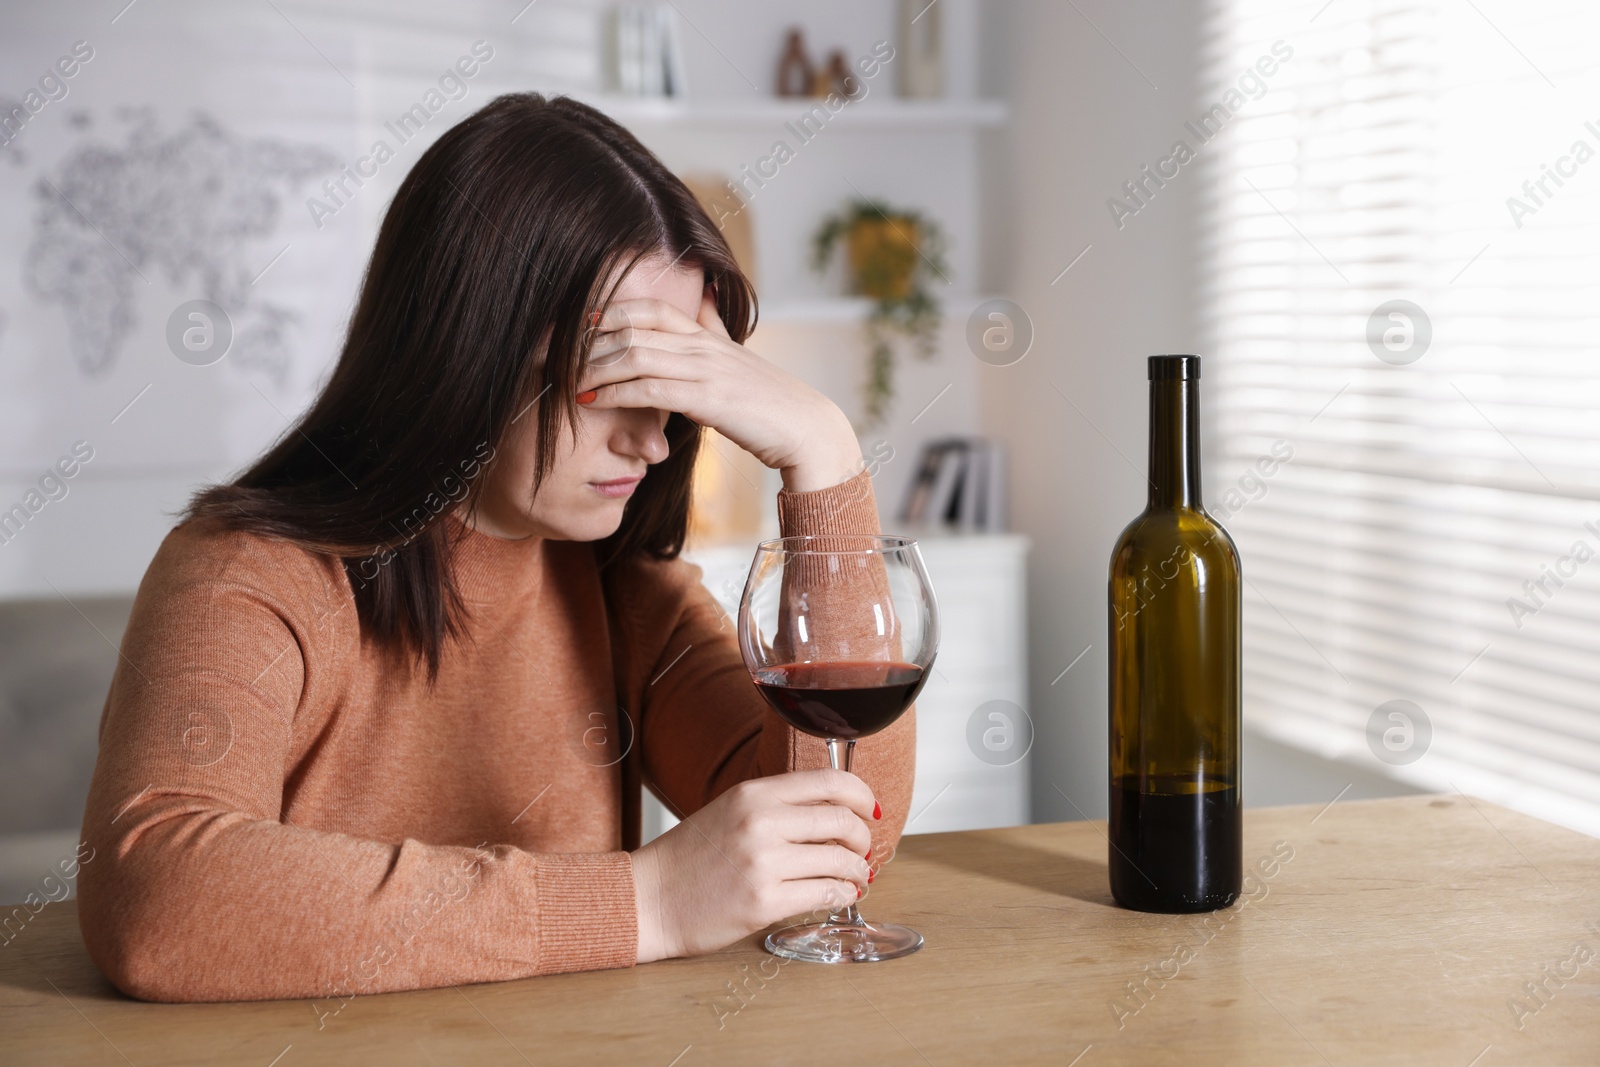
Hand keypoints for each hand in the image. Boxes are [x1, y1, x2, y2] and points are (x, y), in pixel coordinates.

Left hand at [579, 292, 863, 491]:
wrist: (804, 427)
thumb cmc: (768, 398)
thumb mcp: (737, 353)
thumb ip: (714, 324)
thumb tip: (706, 292)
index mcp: (705, 332)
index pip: (646, 308)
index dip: (606, 314)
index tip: (574, 330)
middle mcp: (700, 344)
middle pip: (630, 327)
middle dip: (586, 343)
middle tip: (552, 357)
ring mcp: (703, 369)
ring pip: (633, 355)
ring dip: (593, 368)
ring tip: (563, 381)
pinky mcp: (705, 399)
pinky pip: (649, 389)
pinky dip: (614, 394)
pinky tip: (590, 401)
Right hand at [629, 768, 876, 962]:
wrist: (647, 899)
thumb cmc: (688, 860)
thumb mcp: (730, 811)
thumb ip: (776, 807)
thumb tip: (833, 813)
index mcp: (753, 794)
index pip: (828, 781)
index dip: (861, 794)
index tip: (871, 810)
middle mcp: (760, 822)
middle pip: (841, 821)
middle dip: (862, 838)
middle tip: (863, 850)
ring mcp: (763, 862)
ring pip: (838, 859)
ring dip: (857, 870)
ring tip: (857, 876)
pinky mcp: (764, 901)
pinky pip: (824, 893)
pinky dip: (842, 893)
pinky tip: (840, 894)